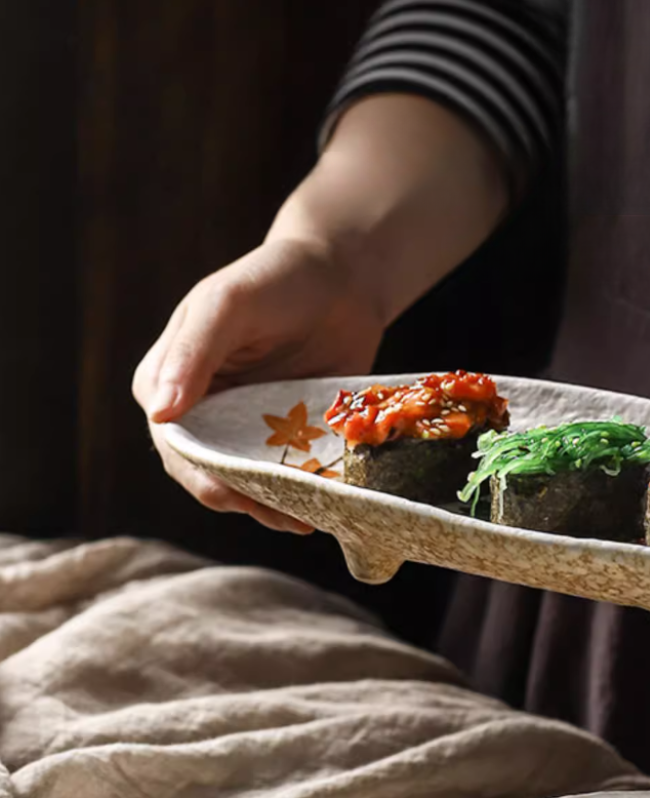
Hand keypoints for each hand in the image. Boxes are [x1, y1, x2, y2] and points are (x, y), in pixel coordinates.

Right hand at [133, 235, 384, 532]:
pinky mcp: (281, 436)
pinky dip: (299, 492)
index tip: (235, 495)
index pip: (174, 443)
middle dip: (243, 499)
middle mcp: (199, 411)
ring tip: (308, 519)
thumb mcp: (228, 304)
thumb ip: (192, 353)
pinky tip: (323, 505)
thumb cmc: (275, 280)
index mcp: (167, 380)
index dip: (200, 475)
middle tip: (286, 517)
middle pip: (208, 473)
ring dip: (273, 505)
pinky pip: (284, 474)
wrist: (341, 278)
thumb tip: (159, 412)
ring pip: (246, 482)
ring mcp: (240, 427)